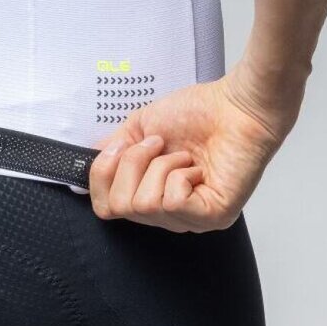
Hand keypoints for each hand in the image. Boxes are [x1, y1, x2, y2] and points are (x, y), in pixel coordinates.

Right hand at [88, 61, 301, 232]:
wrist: (236, 105)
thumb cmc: (198, 113)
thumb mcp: (139, 127)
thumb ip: (114, 149)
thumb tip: (89, 162)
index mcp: (152, 196)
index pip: (106, 208)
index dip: (102, 175)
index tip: (121, 145)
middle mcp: (170, 215)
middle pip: (119, 207)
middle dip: (132, 164)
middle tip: (158, 145)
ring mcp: (191, 220)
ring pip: (144, 205)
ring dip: (160, 166)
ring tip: (184, 154)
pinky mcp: (212, 217)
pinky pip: (171, 203)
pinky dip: (179, 175)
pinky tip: (198, 166)